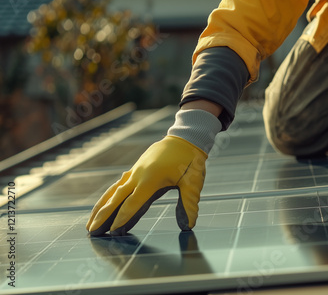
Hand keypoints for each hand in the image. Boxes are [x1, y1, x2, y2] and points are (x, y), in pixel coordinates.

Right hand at [86, 136, 206, 235]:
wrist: (185, 138)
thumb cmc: (190, 160)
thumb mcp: (193, 182)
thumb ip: (189, 204)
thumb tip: (189, 226)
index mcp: (151, 179)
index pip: (132, 203)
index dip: (122, 218)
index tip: (112, 232)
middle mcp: (138, 175)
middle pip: (116, 198)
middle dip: (103, 215)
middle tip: (91, 231)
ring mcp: (135, 171)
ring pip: (113, 191)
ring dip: (101, 206)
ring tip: (90, 222)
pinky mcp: (136, 169)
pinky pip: (118, 184)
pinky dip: (109, 196)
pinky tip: (104, 204)